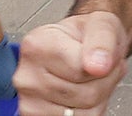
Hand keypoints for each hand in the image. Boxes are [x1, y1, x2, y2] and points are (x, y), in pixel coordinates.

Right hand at [14, 11, 129, 115]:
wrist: (76, 45)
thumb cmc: (85, 35)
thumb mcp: (101, 23)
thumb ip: (102, 40)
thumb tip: (98, 65)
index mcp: (37, 45)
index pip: (81, 70)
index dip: (105, 66)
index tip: (104, 55)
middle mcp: (26, 76)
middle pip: (86, 95)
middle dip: (105, 82)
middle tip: (100, 67)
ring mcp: (29, 101)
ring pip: (85, 113)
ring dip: (99, 99)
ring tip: (90, 79)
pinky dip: (89, 112)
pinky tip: (81, 94)